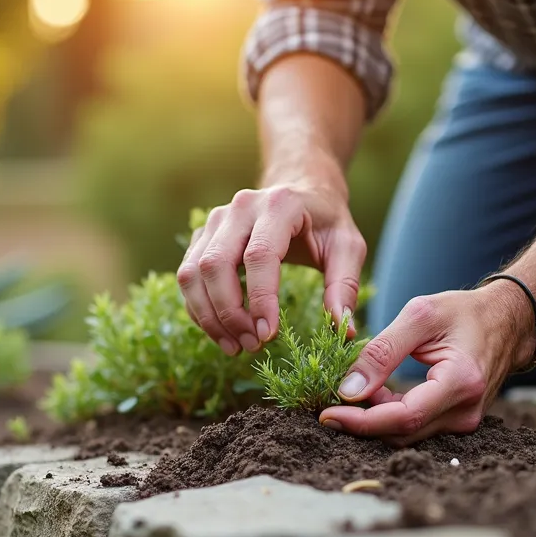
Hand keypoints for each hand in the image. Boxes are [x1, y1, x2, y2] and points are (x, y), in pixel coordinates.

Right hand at [178, 168, 365, 354]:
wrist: (301, 189)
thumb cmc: (326, 221)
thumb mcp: (347, 247)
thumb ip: (344, 286)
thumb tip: (344, 331)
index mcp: (279, 205)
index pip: (259, 255)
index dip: (260, 299)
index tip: (268, 335)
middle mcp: (240, 207)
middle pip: (215, 264)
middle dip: (229, 313)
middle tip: (252, 345)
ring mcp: (216, 220)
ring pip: (193, 273)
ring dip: (209, 317)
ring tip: (236, 347)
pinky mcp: (202, 236)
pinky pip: (187, 277)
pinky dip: (199, 310)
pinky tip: (222, 333)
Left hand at [317, 283, 535, 445]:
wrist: (507, 320)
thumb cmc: (464, 312)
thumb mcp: (419, 316)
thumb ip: (382, 352)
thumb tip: (348, 389)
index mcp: (461, 382)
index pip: (403, 417)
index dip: (361, 421)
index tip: (326, 414)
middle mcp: (466, 411)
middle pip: (401, 433)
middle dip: (360, 421)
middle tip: (328, 400)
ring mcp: (465, 420)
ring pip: (406, 433)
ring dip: (373, 417)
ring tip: (351, 390)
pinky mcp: (458, 420)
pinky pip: (415, 426)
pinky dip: (388, 414)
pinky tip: (373, 393)